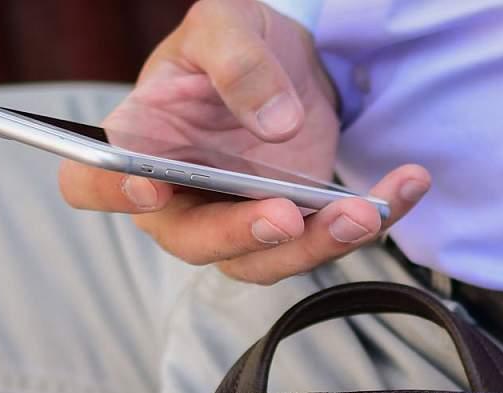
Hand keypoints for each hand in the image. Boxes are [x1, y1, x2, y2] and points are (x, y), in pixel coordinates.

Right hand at [59, 0, 429, 282]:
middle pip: (196, 242)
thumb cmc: (231, 43)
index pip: (93, 183)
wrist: (286, 61)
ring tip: (364, 211)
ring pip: (267, 260)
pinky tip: (408, 185)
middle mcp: (182, 200)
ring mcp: (238, 223)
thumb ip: (235, 60)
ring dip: (318, 244)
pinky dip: (374, 218)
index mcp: (140, 145)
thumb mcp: (226, 22)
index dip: (113, 192)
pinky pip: (327, 242)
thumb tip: (274, 124)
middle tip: (286, 214)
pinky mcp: (293, 230)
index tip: (149, 184)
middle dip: (243, 234)